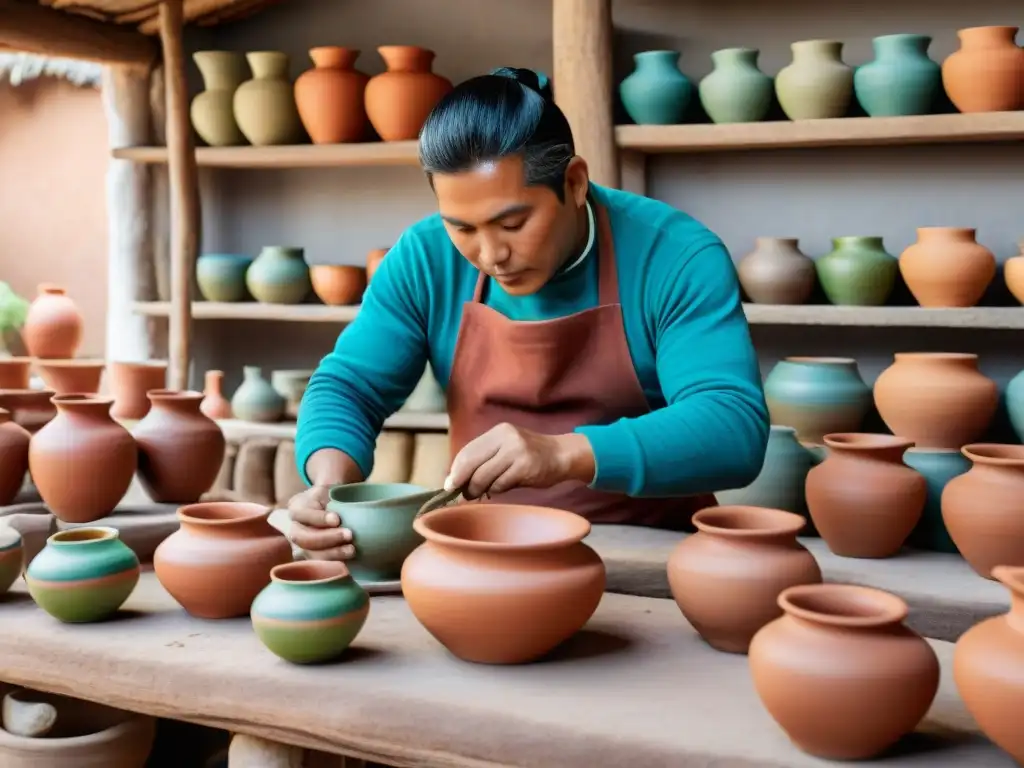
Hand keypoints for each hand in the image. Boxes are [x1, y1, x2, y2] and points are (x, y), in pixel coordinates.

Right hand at [287, 485, 354, 560]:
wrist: (338, 504)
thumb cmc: (337, 493)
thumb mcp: (336, 486)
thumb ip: (339, 487)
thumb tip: (350, 493)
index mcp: (297, 506)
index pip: (301, 514)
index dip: (318, 519)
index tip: (337, 519)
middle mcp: (295, 526)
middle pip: (302, 537)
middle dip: (326, 538)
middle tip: (349, 535)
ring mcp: (302, 544)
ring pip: (310, 553)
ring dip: (332, 553)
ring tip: (352, 549)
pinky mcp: (313, 555)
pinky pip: (320, 562)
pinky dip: (335, 560)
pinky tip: (349, 557)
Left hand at [445, 423, 595, 499]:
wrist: (562, 454)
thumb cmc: (530, 455)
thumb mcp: (507, 447)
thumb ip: (486, 457)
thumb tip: (457, 478)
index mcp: (498, 431)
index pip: (468, 450)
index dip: (456, 469)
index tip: (449, 484)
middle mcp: (506, 437)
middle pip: (472, 462)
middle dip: (462, 481)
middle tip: (459, 494)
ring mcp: (516, 451)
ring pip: (484, 476)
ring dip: (477, 490)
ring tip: (478, 494)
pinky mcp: (524, 467)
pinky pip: (500, 485)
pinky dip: (496, 490)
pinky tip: (499, 489)